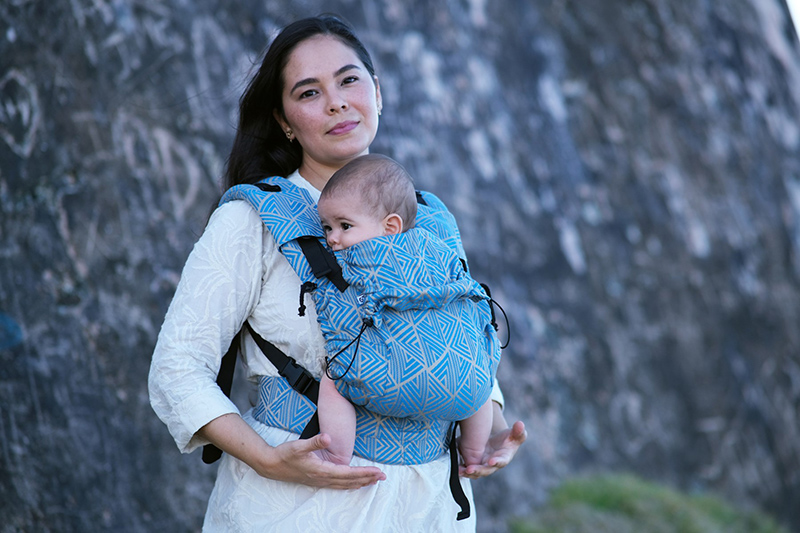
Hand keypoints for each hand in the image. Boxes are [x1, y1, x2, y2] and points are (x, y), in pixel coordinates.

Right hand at [259, 433, 386, 489]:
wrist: (271, 465)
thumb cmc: (285, 454)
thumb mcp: (299, 445)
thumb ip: (314, 442)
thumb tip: (328, 437)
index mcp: (322, 470)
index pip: (349, 473)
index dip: (364, 472)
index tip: (378, 471)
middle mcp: (323, 478)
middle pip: (350, 481)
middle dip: (368, 478)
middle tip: (383, 477)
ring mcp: (320, 481)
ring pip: (345, 485)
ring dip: (360, 482)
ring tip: (374, 481)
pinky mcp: (317, 480)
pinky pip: (338, 485)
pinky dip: (350, 484)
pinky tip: (354, 483)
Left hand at [459, 420, 525, 478]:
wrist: (497, 443)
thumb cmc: (508, 439)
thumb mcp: (514, 434)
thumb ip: (518, 431)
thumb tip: (520, 424)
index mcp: (503, 458)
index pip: (501, 462)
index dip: (497, 462)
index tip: (491, 461)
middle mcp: (492, 465)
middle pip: (485, 470)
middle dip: (478, 470)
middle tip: (470, 469)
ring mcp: (482, 465)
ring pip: (475, 472)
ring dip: (467, 472)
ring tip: (460, 470)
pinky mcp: (473, 464)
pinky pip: (466, 469)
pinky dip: (461, 469)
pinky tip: (455, 467)